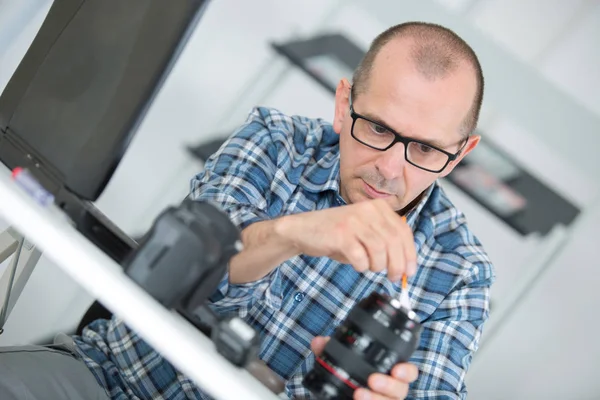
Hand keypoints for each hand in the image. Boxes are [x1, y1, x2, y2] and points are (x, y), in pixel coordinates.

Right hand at [276, 199, 416, 280]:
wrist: (303, 229)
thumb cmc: (338, 234)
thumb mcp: (365, 231)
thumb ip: (385, 242)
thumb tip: (405, 266)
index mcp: (378, 207)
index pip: (403, 231)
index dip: (410, 254)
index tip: (410, 271)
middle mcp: (368, 210)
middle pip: (394, 242)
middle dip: (398, 265)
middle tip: (394, 278)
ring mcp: (354, 221)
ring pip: (380, 251)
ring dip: (378, 266)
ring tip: (370, 268)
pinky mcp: (341, 235)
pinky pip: (361, 258)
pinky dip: (362, 266)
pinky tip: (357, 265)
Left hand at [311, 337, 417, 399]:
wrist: (337, 396)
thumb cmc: (348, 378)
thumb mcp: (338, 362)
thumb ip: (330, 350)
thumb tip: (319, 342)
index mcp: (389, 373)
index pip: (408, 372)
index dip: (406, 371)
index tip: (397, 369)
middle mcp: (390, 391)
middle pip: (401, 390)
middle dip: (389, 385)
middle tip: (373, 379)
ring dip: (376, 399)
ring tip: (359, 394)